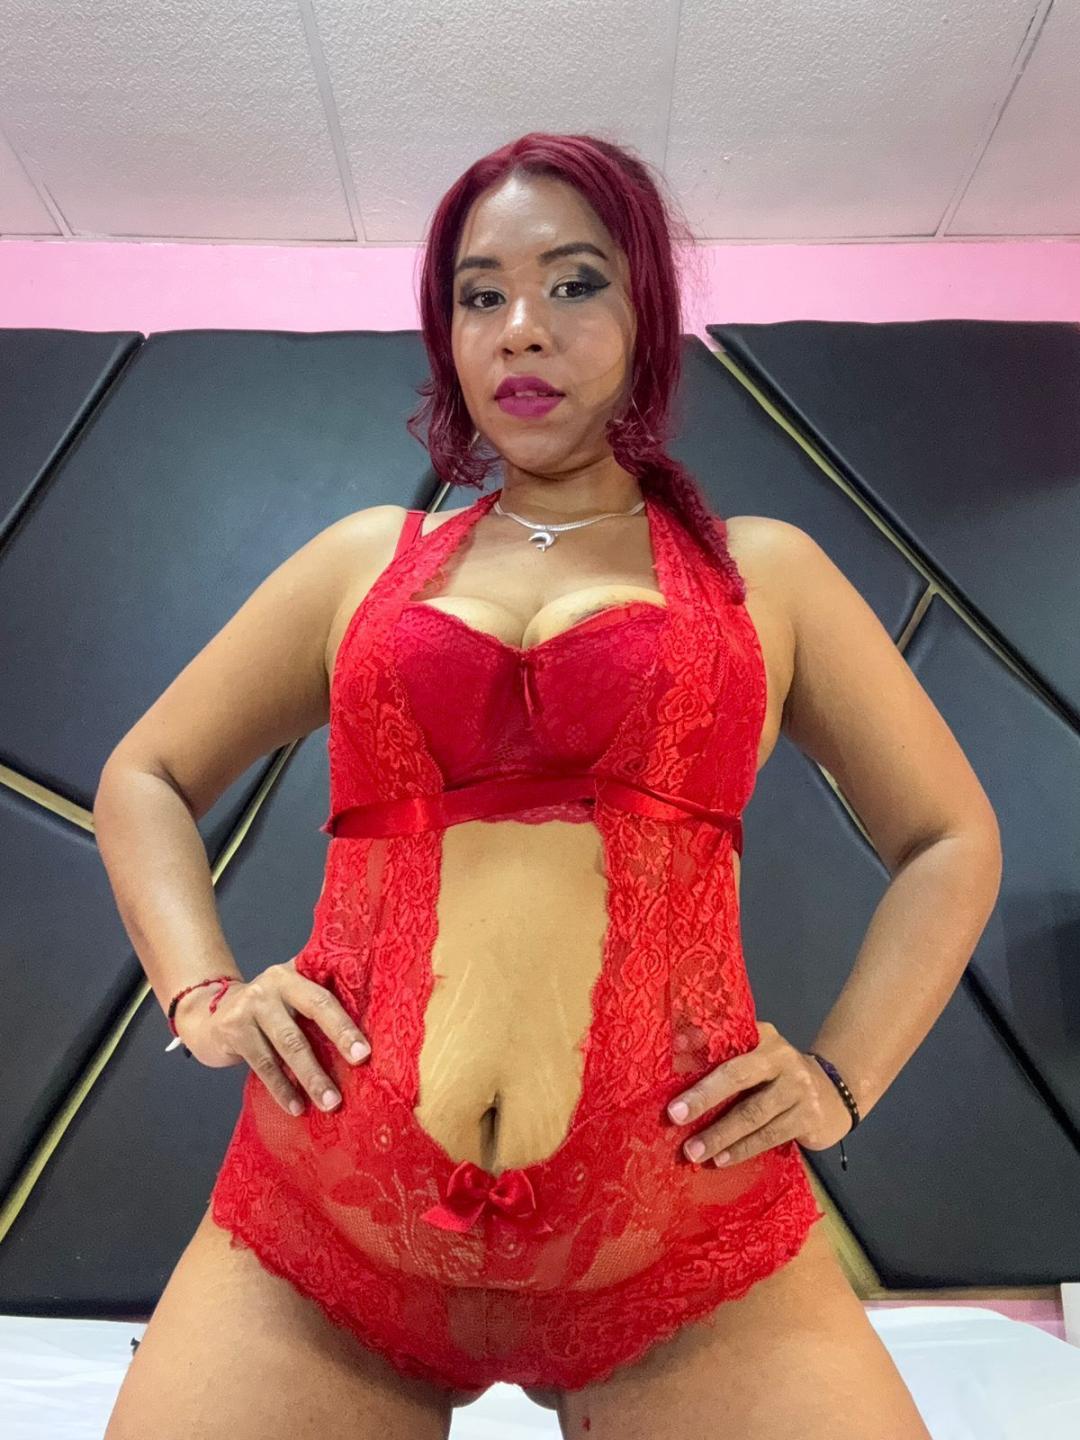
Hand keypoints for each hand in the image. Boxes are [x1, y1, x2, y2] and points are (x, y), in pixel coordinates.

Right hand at [174, 958, 370, 1117]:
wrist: (207, 1014)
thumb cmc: (265, 1010)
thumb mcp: (288, 996)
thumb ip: (316, 1005)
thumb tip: (361, 1044)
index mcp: (295, 973)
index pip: (325, 996)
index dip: (346, 1024)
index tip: (366, 1052)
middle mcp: (273, 984)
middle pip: (312, 1012)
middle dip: (338, 1041)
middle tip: (359, 1066)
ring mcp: (250, 1006)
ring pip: (288, 1045)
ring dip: (311, 1077)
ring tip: (330, 1103)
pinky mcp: (232, 1030)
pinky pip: (264, 1064)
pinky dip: (282, 1089)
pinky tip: (297, 1107)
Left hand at [666, 1022, 852, 1166]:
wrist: (834, 1094)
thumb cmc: (779, 1076)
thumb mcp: (758, 1056)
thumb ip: (725, 1053)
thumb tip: (680, 1052)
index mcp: (764, 1038)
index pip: (728, 1042)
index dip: (701, 1050)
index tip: (674, 1061)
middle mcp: (782, 1059)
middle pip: (737, 1076)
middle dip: (704, 1097)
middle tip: (675, 1116)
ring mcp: (798, 1089)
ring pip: (753, 1114)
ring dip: (720, 1135)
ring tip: (693, 1151)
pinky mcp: (808, 1118)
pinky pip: (769, 1136)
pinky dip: (742, 1149)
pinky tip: (722, 1159)